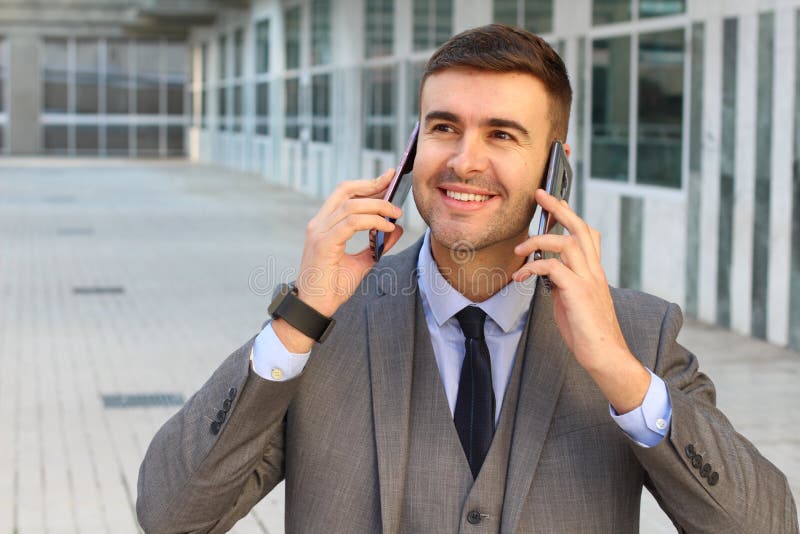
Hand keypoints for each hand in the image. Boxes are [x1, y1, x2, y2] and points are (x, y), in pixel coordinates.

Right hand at [273, 169, 403, 351]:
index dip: (366, 184)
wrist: (315, 309)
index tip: (387, 178)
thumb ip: (376, 246)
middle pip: (346, 191)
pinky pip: (351, 224)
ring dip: (377, 206)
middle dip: (372, 184)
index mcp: (324, 225)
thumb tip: (396, 230)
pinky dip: (372, 222)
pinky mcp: (324, 244)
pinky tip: (386, 226)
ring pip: (351, 206)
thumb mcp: (361, 263)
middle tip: (394, 183)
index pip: (344, 194)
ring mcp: (319, 233)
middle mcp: (319, 224)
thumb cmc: (332, 287)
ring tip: (396, 213)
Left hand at [512, 189, 649, 412]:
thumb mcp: (573, 300)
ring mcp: (589, 280)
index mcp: (594, 272)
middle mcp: (594, 271)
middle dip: (559, 208)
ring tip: (519, 248)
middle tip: (539, 195)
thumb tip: (546, 271)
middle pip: (580, 228)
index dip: (570, 214)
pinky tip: (519, 277)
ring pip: (567, 242)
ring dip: (539, 240)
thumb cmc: (587, 332)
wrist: (605, 355)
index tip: (553, 202)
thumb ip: (563, 283)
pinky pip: (552, 267)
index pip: (587, 233)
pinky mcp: (578, 292)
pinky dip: (532, 266)